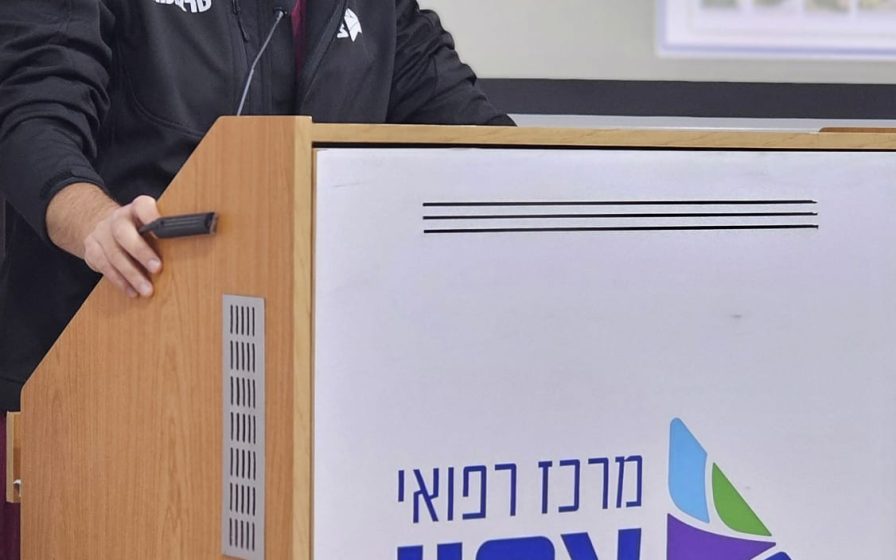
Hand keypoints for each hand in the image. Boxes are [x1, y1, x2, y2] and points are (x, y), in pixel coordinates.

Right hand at [47, 184, 162, 297]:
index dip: (151, 216)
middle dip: (140, 252)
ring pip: (113, 254)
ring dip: (131, 274)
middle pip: (123, 233)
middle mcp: (117, 218)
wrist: (108, 229)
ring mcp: (102, 233)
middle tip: (157, 268)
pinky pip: (104, 266)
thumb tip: (188, 250)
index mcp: (136, 209)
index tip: (162, 231)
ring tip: (147, 290)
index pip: (142, 206)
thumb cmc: (139, 231)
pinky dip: (119, 281)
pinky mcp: (92, 249)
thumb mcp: (152, 226)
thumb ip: (165, 233)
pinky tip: (132, 291)